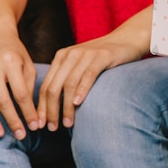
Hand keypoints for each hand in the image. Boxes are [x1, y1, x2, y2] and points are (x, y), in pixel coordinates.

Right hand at [0, 18, 37, 139]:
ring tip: (0, 133)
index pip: (21, 93)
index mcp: (11, 61)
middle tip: (19, 135)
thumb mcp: (27, 63)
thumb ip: (29, 85)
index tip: (34, 127)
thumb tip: (34, 113)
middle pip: (2, 99)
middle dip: (12, 120)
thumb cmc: (14, 51)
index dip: (27, 112)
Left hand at [37, 7, 152, 130]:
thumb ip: (68, 78)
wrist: (127, 39)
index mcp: (61, 57)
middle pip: (54, 86)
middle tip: (52, 128)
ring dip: (66, 107)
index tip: (40, 125)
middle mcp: (70, 54)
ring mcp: (86, 54)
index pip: (46, 86)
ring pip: (69, 84)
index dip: (41, 107)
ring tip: (67, 123)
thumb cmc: (104, 58)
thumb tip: (54, 107)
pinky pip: (88, 75)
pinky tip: (78, 104)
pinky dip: (82, 90)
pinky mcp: (102, 56)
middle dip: (50, 110)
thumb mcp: (81, 65)